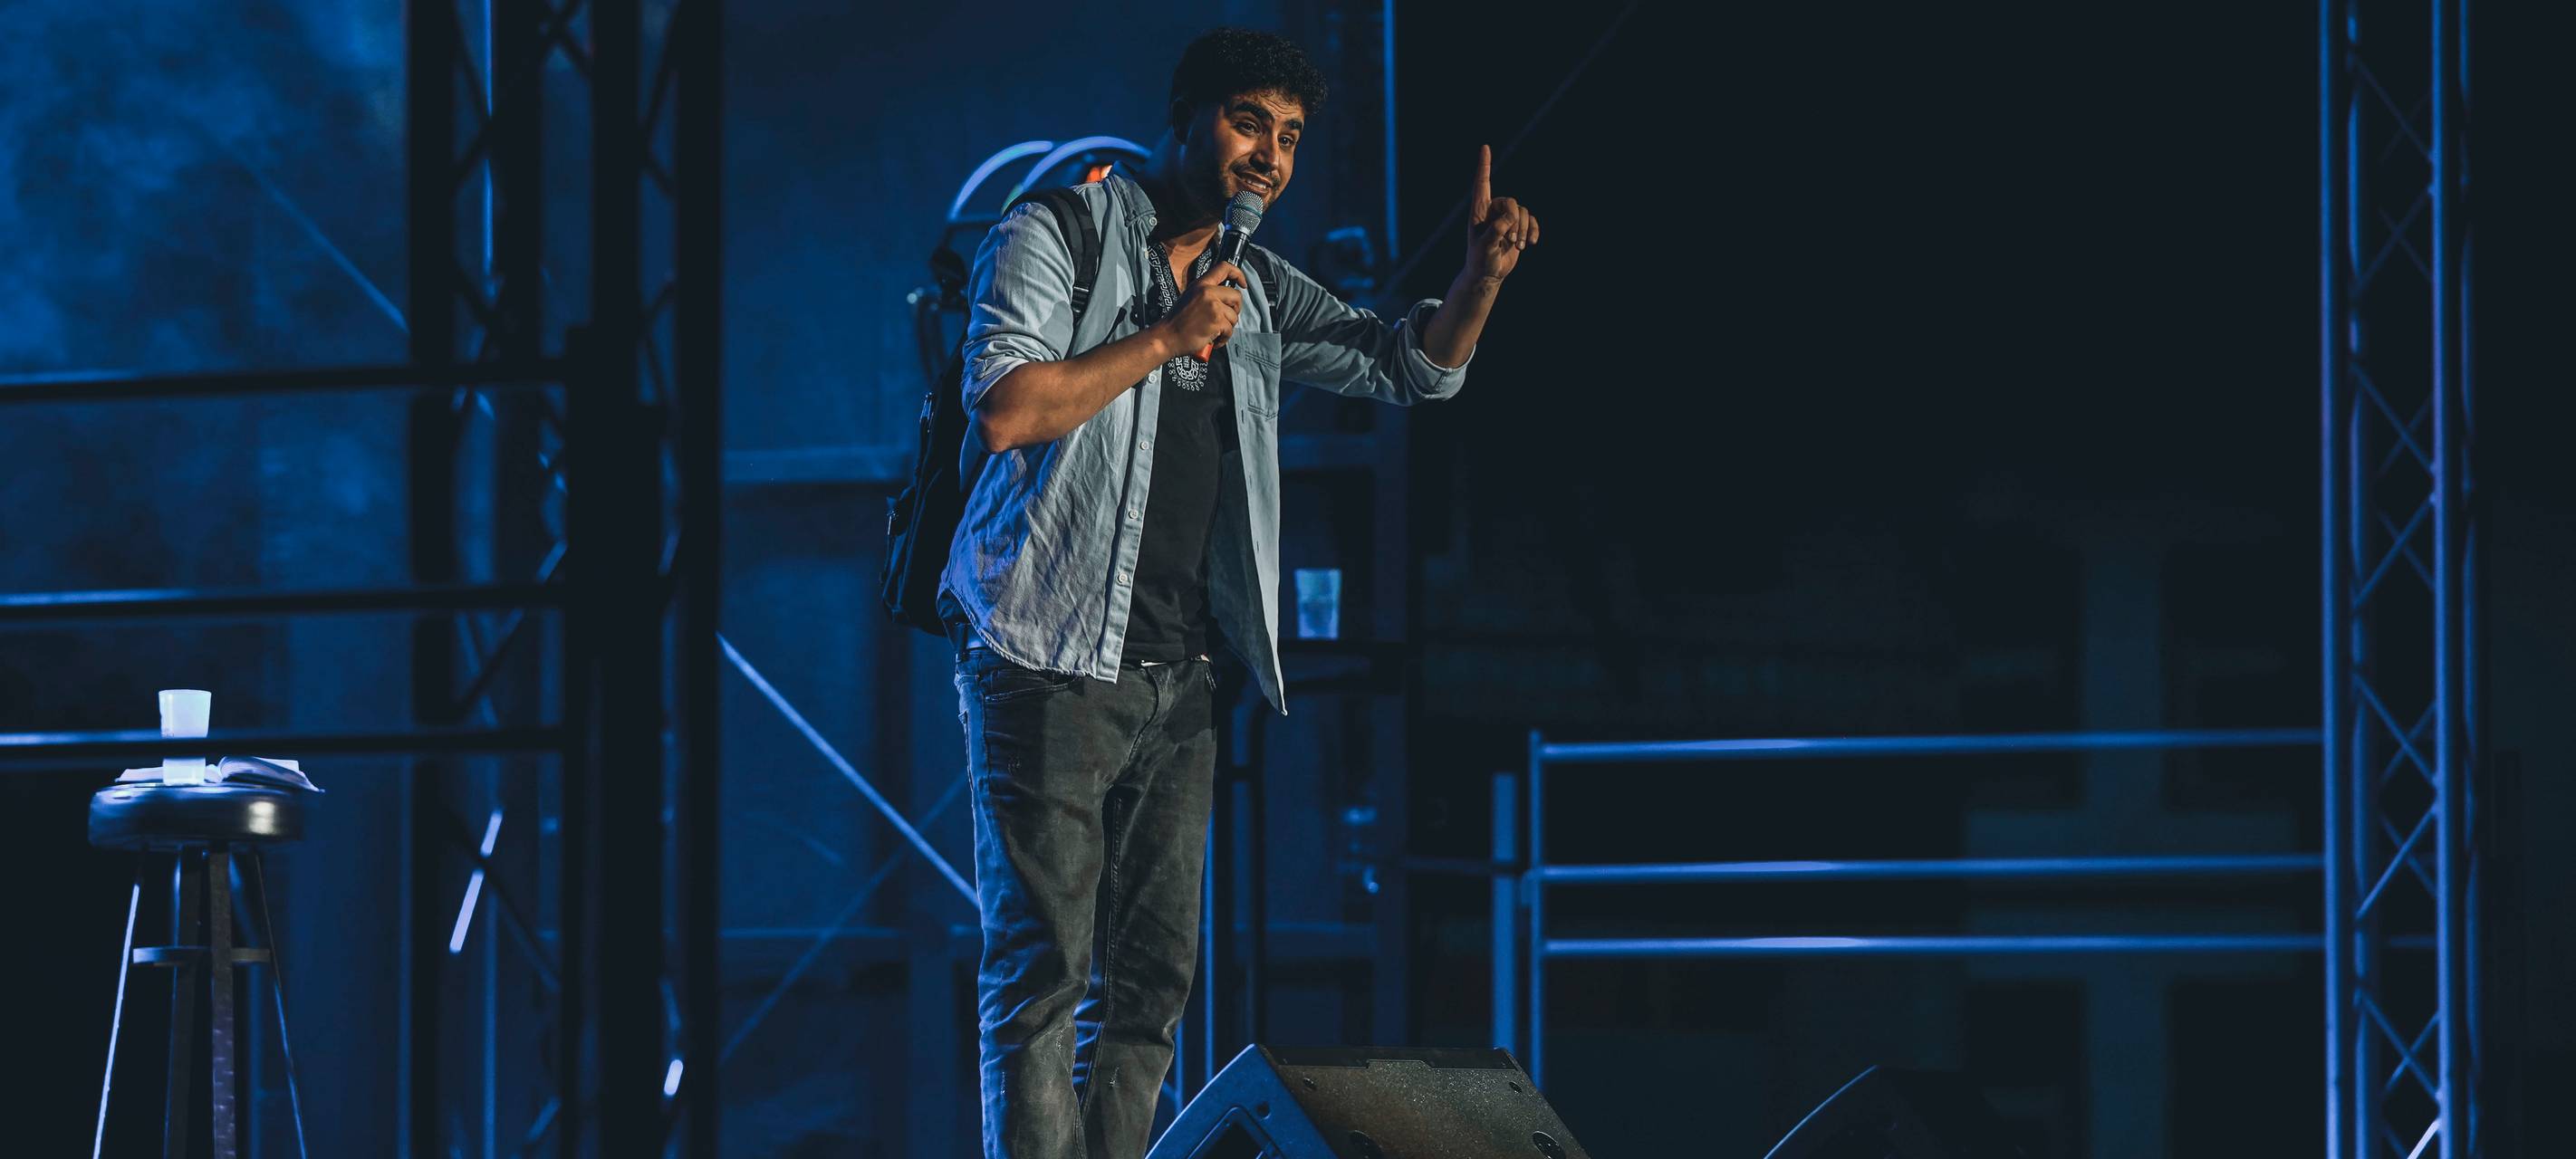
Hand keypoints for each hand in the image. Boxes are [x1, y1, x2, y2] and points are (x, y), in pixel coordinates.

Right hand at [1167, 260, 1243, 360]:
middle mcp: (1208, 292)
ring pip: (1234, 316)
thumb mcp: (1190, 297)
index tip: (1243, 283)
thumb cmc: (1177, 322)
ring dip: (1227, 327)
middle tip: (1227, 317)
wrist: (1167, 337)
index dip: (1238, 274)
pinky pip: (1230, 330)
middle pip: (1236, 295)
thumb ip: (1206, 293)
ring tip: (1215, 331)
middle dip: (1236, 309)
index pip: (1224, 268)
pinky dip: (1224, 338)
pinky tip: (1214, 339)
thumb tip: (1225, 297)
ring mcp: (1213, 306)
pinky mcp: (1217, 321)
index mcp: (1201, 284)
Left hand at [1465, 144, 1538, 283]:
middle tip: (1510, 239)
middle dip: (1514, 220)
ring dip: (1523, 229)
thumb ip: (1494, 232)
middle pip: (1510, 201)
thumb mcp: (1483, 247)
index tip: (1485, 147)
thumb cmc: (1480, 260)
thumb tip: (1509, 220)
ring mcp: (1506, 218)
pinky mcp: (1517, 227)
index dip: (1484, 166)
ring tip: (1518, 246)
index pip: (1482, 184)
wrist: (1488, 274)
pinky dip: (1533, 230)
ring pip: (1522, 211)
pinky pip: (1531, 219)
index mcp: (1479, 211)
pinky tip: (1531, 244)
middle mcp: (1492, 211)